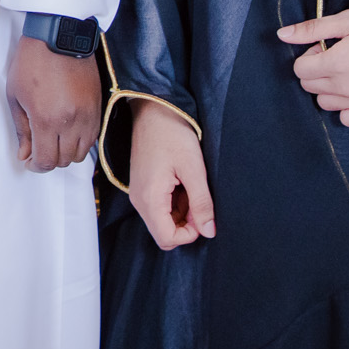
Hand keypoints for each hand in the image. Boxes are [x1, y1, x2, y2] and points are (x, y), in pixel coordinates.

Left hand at [8, 34, 103, 171]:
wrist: (60, 36)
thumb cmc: (32, 61)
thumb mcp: (16, 95)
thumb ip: (21, 128)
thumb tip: (24, 154)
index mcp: (47, 119)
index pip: (47, 161)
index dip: (36, 166)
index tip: (29, 161)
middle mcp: (71, 121)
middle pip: (64, 161)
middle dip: (49, 160)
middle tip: (38, 150)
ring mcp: (87, 115)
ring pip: (80, 153)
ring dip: (66, 153)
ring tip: (53, 140)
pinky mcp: (97, 107)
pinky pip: (92, 138)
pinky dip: (80, 141)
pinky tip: (68, 131)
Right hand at [126, 96, 214, 247]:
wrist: (152, 109)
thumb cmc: (172, 134)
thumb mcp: (194, 169)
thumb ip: (202, 203)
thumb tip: (209, 232)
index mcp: (149, 198)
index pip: (167, 239)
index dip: (190, 233)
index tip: (203, 213)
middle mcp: (139, 200)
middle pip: (164, 232)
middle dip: (186, 223)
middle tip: (199, 199)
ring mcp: (139, 193)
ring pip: (162, 220)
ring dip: (181, 212)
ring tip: (191, 186)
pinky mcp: (142, 186)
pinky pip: (158, 207)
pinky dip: (174, 203)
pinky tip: (182, 182)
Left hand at [276, 3, 348, 126]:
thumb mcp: (347, 20)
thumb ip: (312, 29)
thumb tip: (281, 35)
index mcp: (336, 64)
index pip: (299, 70)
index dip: (309, 55)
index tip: (326, 47)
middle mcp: (346, 88)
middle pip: (310, 87)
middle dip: (317, 70)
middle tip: (338, 56)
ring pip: (326, 103)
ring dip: (329, 89)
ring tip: (347, 72)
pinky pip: (347, 119)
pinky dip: (346, 107)